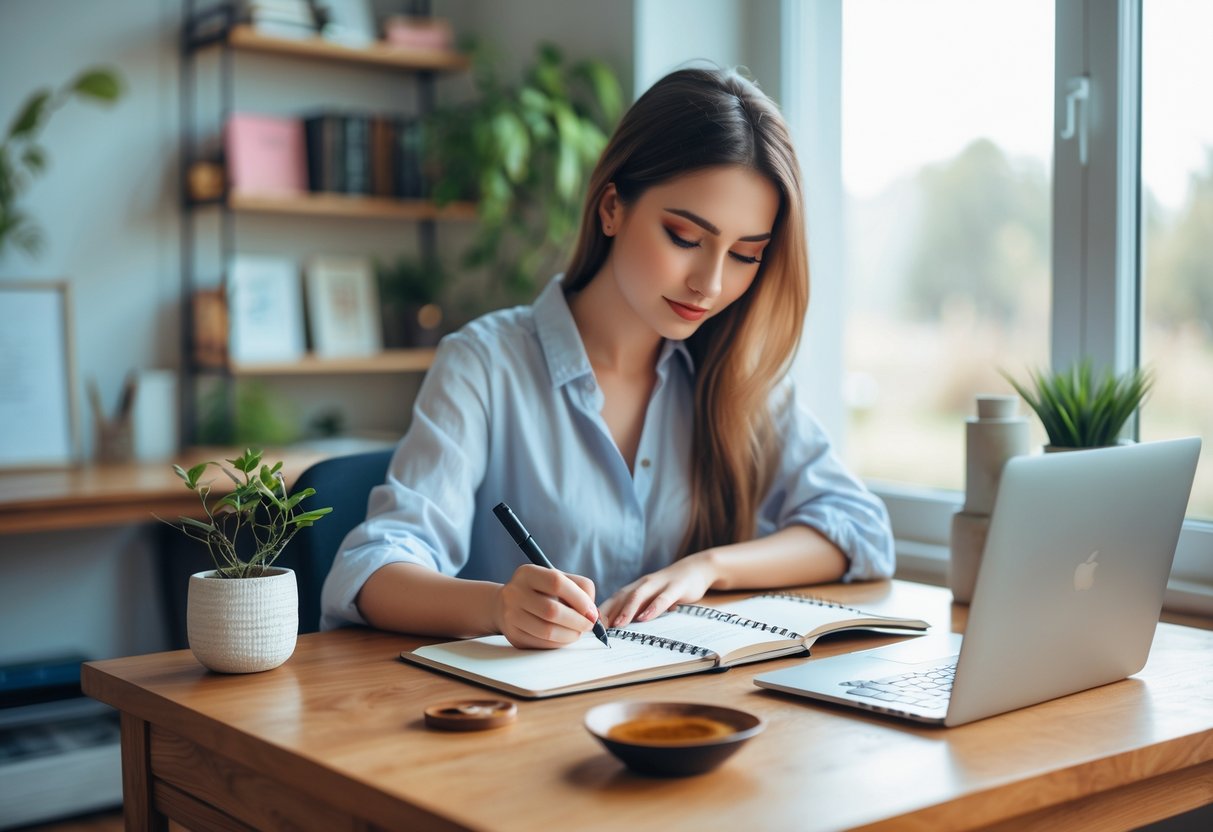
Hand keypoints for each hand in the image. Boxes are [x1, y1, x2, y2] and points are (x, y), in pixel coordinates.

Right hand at [492, 564, 598, 648]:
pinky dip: (560, 643)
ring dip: (570, 635)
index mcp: (528, 573)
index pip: (556, 583)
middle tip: (589, 625)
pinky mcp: (514, 636)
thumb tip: (594, 613)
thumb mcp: (557, 579)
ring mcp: (511, 616)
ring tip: (578, 631)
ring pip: (547, 631)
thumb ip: (580, 588)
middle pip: (552, 611)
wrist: (505, 604)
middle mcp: (515, 593)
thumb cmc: (539, 591)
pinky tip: (564, 637)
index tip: (592, 611)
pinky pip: (542, 644)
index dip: (579, 599)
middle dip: (577, 621)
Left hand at [600, 553, 717, 628]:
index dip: (599, 613)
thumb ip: (636, 611)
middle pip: (620, 598)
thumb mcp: (651, 599)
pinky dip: (652, 608)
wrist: (695, 569)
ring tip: (617, 625)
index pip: (612, 601)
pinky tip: (645, 618)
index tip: (588, 628)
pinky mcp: (675, 588)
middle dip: (607, 613)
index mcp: (634, 589)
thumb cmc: (668, 589)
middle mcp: (642, 585)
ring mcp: (658, 585)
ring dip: (626, 611)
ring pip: (638, 597)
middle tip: (596, 630)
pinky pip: (662, 599)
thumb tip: (616, 631)